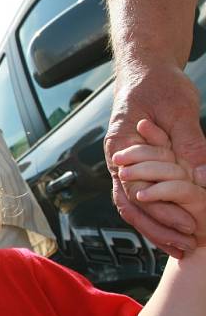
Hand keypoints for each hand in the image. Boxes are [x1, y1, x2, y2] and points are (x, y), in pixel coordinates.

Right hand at [105, 62, 204, 254]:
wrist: (145, 69)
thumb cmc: (157, 84)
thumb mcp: (178, 110)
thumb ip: (189, 143)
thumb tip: (204, 177)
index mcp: (120, 148)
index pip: (137, 190)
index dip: (162, 212)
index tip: (187, 225)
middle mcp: (119, 162)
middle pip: (131, 207)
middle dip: (157, 230)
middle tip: (185, 247)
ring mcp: (127, 166)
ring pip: (135, 206)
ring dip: (157, 228)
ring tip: (181, 246)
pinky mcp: (139, 166)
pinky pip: (144, 196)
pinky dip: (158, 214)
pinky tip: (175, 227)